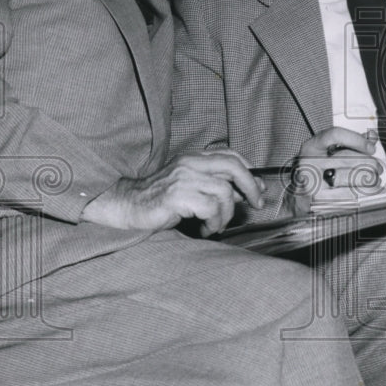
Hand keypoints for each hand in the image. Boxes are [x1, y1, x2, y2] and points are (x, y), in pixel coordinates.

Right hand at [81, 150, 264, 236]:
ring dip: (226, 214)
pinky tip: (204, 229)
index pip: (230, 156)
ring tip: (215, 225)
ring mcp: (183, 178)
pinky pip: (210, 208)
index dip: (249, 171)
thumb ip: (217, 187)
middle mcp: (189, 164)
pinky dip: (213, 222)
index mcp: (193, 158)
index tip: (257, 190)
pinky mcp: (177, 196)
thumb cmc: (161, 200)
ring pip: (224, 192)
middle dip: (250, 186)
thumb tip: (247, 192)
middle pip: (233, 166)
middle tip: (256, 204)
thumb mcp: (193, 189)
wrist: (128, 206)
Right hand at [285, 127, 382, 215]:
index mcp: (311, 147)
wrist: (299, 199)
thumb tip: (371, 136)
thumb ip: (350, 143)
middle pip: (349, 158)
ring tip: (375, 181)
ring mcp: (313, 184)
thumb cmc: (318, 173)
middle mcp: (309, 164)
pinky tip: (368, 192)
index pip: (335, 135)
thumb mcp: (328, 153)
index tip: (371, 148)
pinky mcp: (320, 202)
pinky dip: (364, 194)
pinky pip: (350, 195)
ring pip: (352, 178)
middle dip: (371, 164)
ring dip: (371, 180)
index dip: (356, 139)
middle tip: (378, 168)